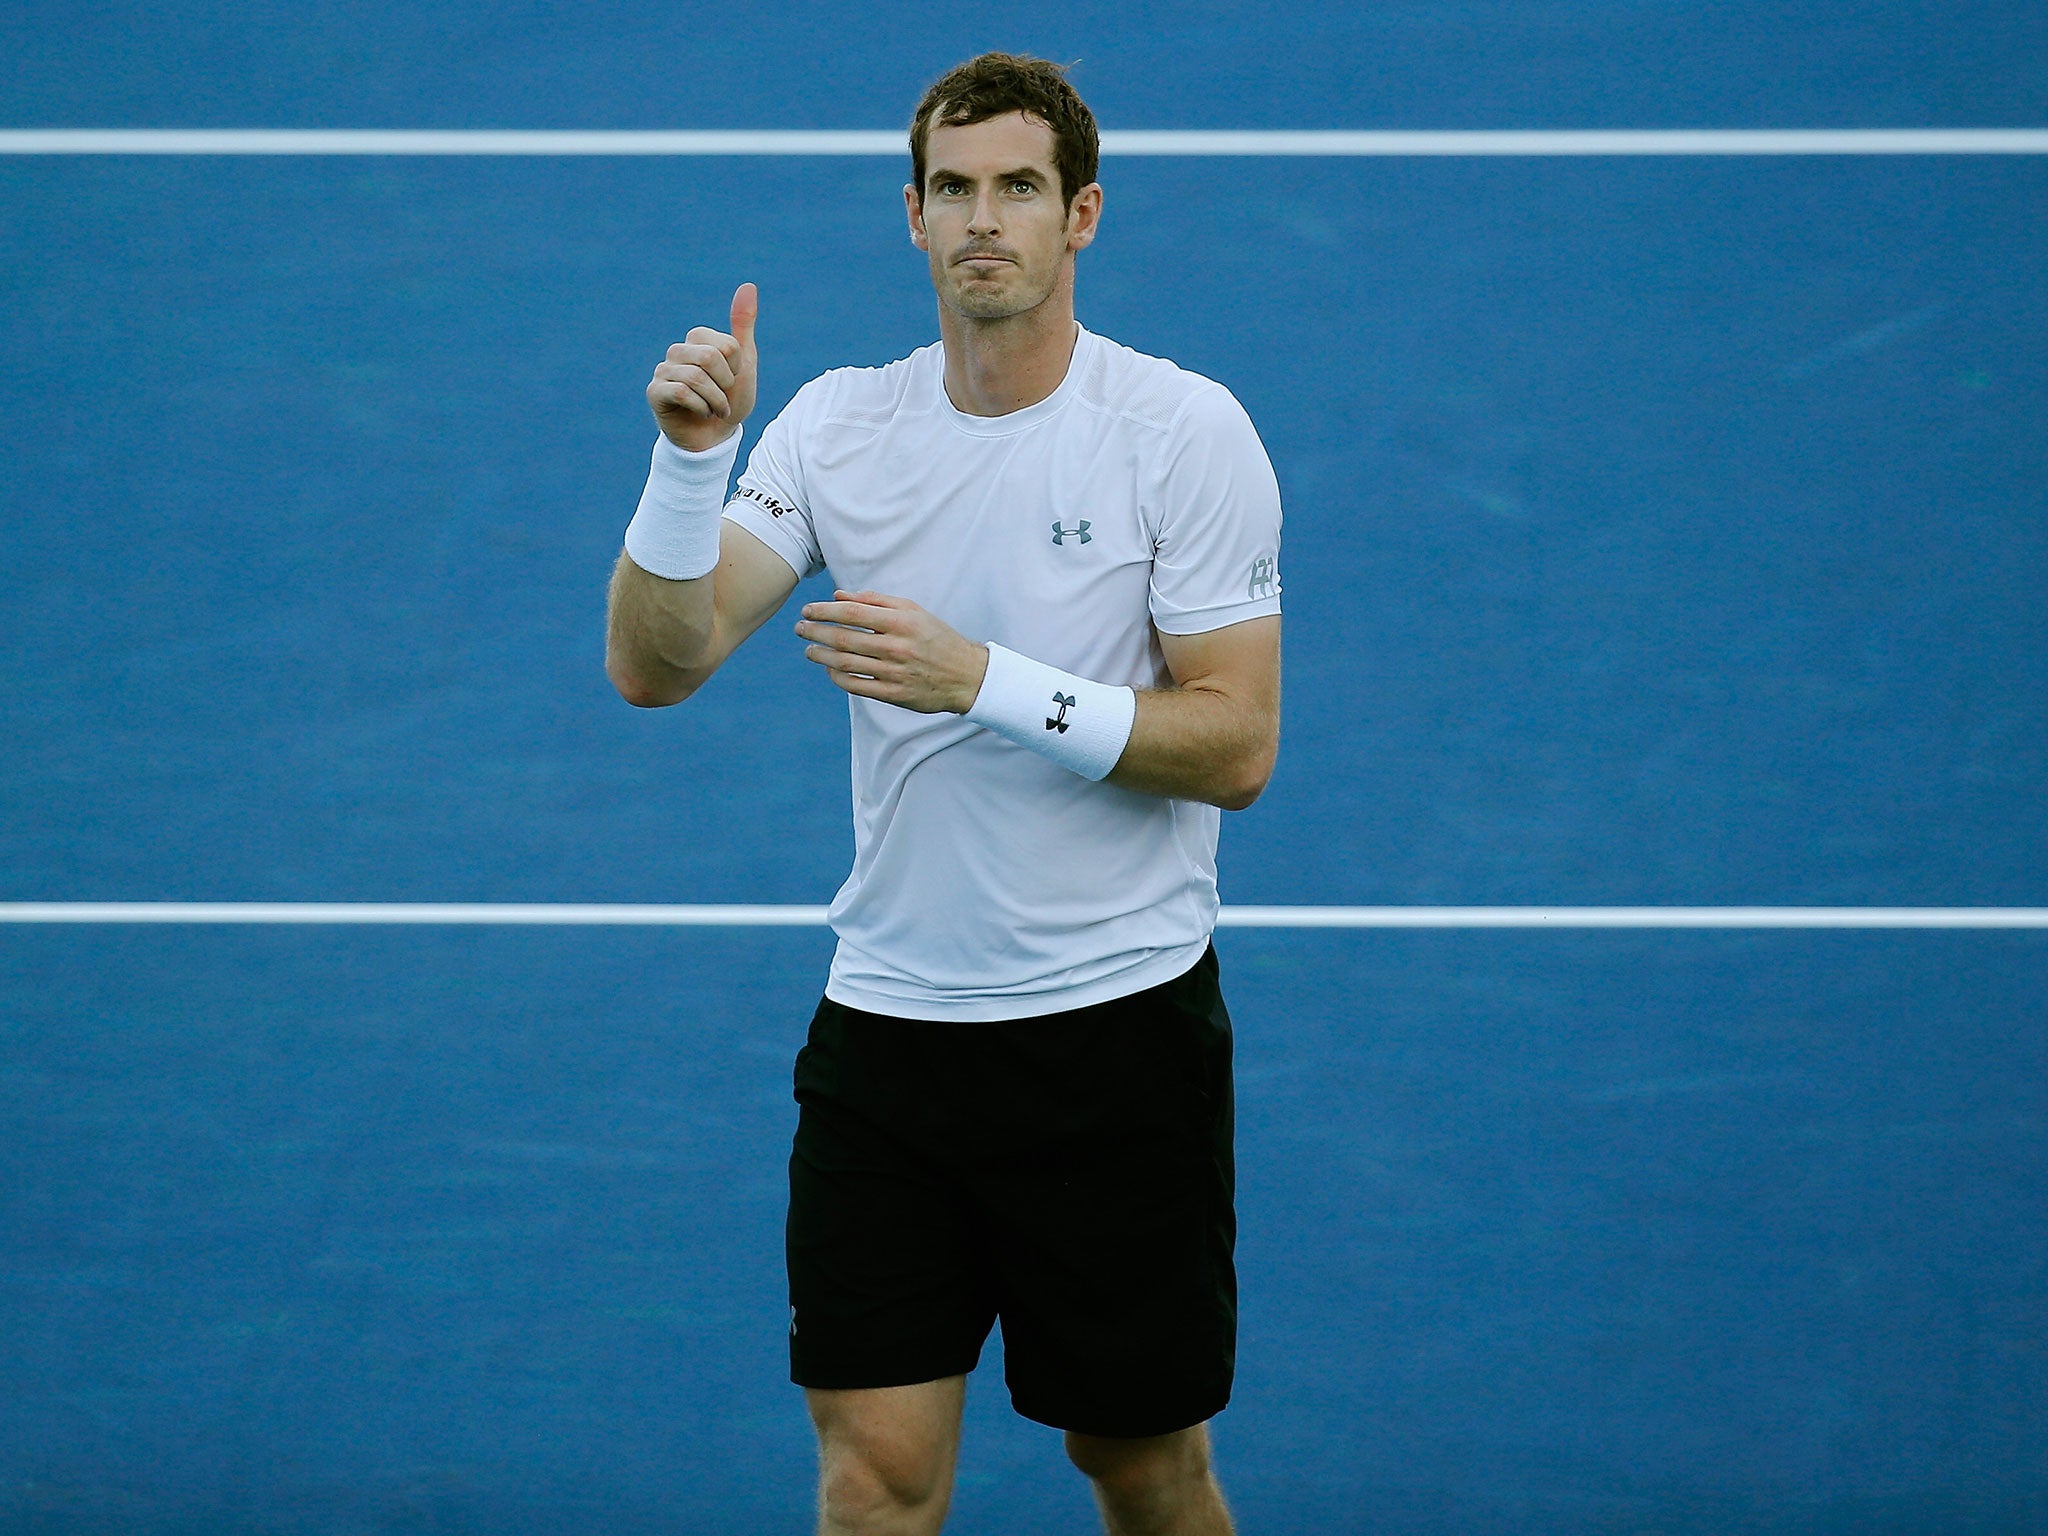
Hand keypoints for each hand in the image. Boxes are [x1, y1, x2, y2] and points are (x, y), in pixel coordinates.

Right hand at [647, 283, 759, 451]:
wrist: (715, 438)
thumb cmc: (730, 400)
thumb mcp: (744, 363)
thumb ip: (743, 325)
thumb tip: (749, 286)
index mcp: (697, 339)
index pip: (725, 345)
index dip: (736, 367)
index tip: (732, 380)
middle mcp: (677, 351)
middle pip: (709, 358)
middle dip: (725, 385)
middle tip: (723, 397)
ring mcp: (663, 370)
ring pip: (696, 377)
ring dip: (716, 401)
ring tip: (714, 409)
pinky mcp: (655, 392)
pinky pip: (682, 392)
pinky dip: (700, 408)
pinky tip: (701, 413)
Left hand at [794, 590, 990, 713]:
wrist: (966, 675)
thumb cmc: (936, 637)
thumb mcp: (913, 611)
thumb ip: (876, 601)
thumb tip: (839, 595)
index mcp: (901, 622)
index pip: (852, 613)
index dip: (824, 610)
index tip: (807, 610)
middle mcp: (896, 647)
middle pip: (843, 638)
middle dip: (815, 631)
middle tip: (799, 628)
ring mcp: (894, 672)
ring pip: (845, 663)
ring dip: (820, 654)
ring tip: (808, 648)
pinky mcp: (893, 694)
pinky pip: (855, 686)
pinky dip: (837, 676)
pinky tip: (829, 668)